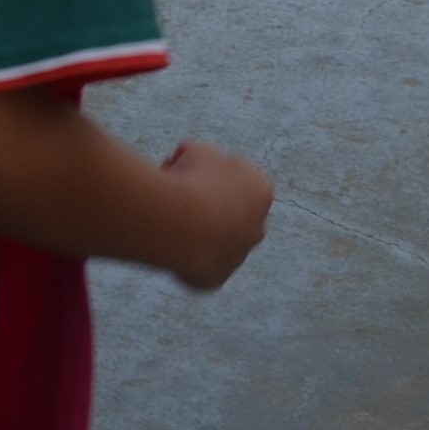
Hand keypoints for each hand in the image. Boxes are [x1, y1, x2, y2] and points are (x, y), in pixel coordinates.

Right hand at [161, 141, 271, 290]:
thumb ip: (201, 156)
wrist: (180, 223)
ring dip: (197, 231)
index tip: (187, 170)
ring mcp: (238, 256)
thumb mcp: (196, 151)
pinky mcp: (217, 278)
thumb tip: (188, 159)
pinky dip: (186, 255)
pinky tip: (168, 243)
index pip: (238, 179)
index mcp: (260, 192)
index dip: (209, 172)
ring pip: (216, 241)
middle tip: (177, 196)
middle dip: (209, 204)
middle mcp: (256, 227)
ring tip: (168, 220)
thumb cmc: (191, 180)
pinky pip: (200, 265)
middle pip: (231, 213)